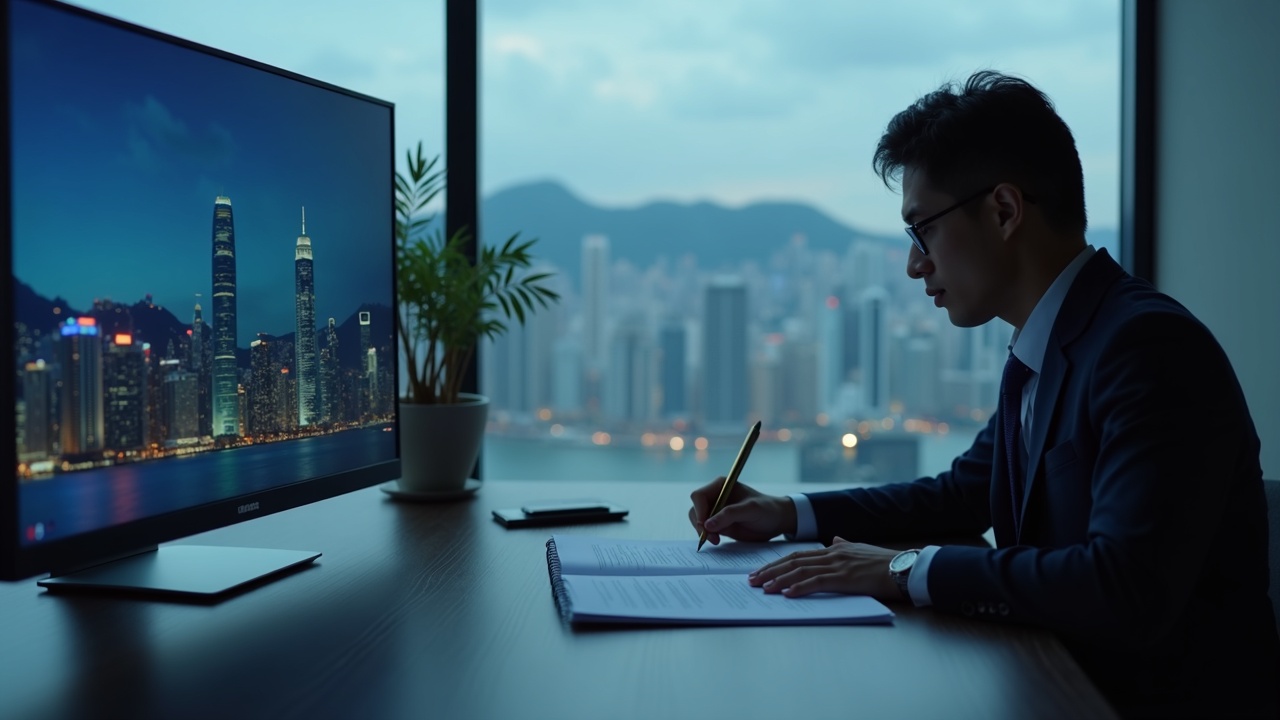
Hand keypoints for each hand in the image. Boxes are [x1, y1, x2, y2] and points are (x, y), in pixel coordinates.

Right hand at [688, 478, 795, 544]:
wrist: (777, 521)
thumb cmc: (767, 509)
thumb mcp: (751, 510)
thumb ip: (729, 515)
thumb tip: (707, 525)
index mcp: (721, 486)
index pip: (699, 496)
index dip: (699, 510)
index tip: (705, 526)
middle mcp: (715, 497)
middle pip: (696, 510)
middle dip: (700, 524)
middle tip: (711, 537)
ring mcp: (716, 511)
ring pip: (698, 521)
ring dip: (703, 532)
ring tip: (716, 540)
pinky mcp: (719, 524)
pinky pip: (706, 530)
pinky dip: (708, 536)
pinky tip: (717, 541)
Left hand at [747, 538, 900, 600]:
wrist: (903, 568)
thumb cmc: (884, 562)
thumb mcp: (860, 549)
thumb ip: (844, 545)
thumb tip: (834, 540)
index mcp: (833, 549)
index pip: (798, 555)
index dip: (777, 563)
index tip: (761, 571)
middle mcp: (832, 554)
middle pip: (793, 561)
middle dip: (770, 571)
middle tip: (752, 580)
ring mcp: (838, 566)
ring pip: (801, 571)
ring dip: (779, 580)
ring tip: (764, 588)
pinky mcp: (845, 578)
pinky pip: (817, 583)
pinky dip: (800, 588)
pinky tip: (787, 594)